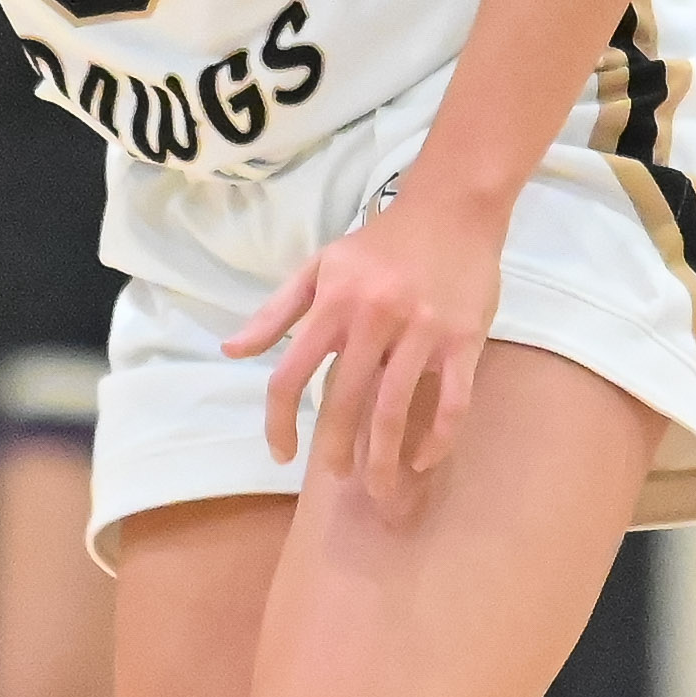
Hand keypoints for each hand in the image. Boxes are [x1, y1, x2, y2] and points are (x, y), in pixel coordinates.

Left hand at [223, 183, 504, 526]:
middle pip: (343, 402)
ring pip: (395, 410)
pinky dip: (437, 439)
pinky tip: (422, 460)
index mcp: (333, 304)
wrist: (452, 208)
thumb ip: (276, 312)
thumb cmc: (381, 243)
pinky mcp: (463, 341)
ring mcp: (421, 332)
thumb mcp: (320, 267)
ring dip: (383, 458)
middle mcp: (373, 320)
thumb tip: (232, 351)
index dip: (279, 422)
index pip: (290, 376)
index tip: (280, 452)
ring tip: (378, 488)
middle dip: (334, 450)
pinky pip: (452, 402)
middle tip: (332, 477)